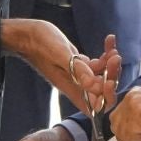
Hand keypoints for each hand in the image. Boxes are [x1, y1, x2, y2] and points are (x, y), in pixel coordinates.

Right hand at [0, 21, 118, 112]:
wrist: (26, 35)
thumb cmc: (39, 44)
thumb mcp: (60, 54)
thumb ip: (76, 69)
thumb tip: (94, 84)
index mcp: (71, 88)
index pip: (95, 106)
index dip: (106, 97)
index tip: (109, 80)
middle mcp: (76, 84)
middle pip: (102, 90)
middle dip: (112, 76)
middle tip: (115, 58)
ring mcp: (77, 74)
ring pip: (102, 76)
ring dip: (110, 63)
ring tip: (112, 48)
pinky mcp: (77, 64)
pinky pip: (97, 63)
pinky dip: (105, 53)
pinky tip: (108, 40)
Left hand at [108, 86, 140, 140]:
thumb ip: (138, 121)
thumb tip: (127, 140)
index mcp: (134, 95)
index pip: (118, 116)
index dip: (122, 132)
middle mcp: (131, 97)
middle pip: (116, 124)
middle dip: (126, 137)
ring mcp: (133, 105)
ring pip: (123, 131)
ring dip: (137, 139)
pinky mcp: (138, 115)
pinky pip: (132, 135)